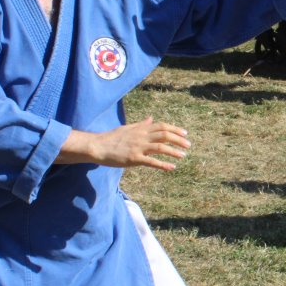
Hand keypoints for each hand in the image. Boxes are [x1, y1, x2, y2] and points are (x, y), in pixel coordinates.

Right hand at [62, 118, 189, 170]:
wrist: (97, 146)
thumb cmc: (112, 138)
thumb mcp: (128, 128)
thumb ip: (141, 124)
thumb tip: (151, 118)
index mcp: (141, 129)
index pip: (162, 126)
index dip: (175, 129)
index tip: (185, 133)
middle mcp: (141, 136)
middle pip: (165, 135)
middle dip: (178, 139)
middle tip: (188, 145)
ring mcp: (138, 147)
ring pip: (161, 147)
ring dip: (174, 151)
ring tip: (183, 155)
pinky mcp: (133, 159)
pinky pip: (151, 162)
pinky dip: (163, 165)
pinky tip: (171, 167)